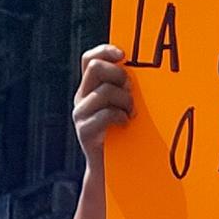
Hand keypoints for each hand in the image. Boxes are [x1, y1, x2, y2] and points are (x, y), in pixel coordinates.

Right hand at [71, 45, 134, 162]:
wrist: (109, 167)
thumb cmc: (123, 132)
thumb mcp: (122, 104)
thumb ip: (123, 86)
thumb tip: (137, 69)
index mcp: (90, 87)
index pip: (90, 58)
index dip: (105, 51)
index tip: (123, 54)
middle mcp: (81, 97)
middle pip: (95, 67)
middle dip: (118, 75)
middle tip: (130, 91)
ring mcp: (80, 113)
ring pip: (104, 91)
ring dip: (125, 101)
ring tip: (131, 113)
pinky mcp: (84, 130)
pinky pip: (105, 113)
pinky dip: (120, 116)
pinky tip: (125, 123)